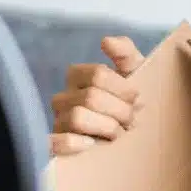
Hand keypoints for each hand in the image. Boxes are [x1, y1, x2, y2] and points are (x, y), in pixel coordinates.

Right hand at [50, 36, 144, 155]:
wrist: (134, 141)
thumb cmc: (130, 105)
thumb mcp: (134, 75)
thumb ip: (125, 53)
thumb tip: (106, 41)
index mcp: (77, 76)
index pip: (98, 74)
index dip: (124, 89)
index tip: (137, 100)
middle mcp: (62, 97)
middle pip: (92, 97)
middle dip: (121, 111)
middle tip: (132, 121)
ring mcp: (57, 123)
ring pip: (77, 118)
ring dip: (107, 128)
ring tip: (118, 134)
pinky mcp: (54, 148)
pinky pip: (52, 143)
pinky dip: (70, 143)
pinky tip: (90, 144)